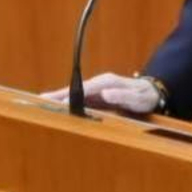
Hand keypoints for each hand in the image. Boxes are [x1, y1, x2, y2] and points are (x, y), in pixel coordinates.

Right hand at [40, 72, 159, 113]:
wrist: (151, 93)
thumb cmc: (144, 97)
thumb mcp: (136, 98)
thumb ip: (122, 95)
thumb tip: (105, 93)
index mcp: (106, 82)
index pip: (84, 89)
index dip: (70, 95)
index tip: (57, 102)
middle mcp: (99, 84)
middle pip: (75, 89)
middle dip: (58, 95)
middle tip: (40, 100)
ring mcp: (98, 89)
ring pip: (75, 94)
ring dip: (60, 99)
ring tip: (43, 105)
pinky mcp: (98, 96)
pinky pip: (81, 99)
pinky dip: (69, 103)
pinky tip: (59, 109)